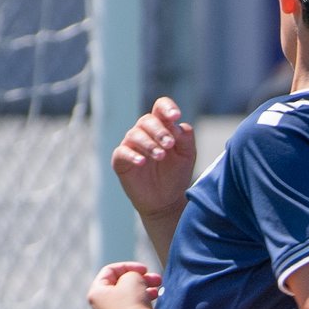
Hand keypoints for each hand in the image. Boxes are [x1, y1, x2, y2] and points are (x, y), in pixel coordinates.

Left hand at [86, 262, 161, 308]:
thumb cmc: (133, 303)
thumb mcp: (133, 278)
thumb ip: (131, 274)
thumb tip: (132, 283)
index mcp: (96, 294)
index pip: (110, 272)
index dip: (128, 266)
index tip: (145, 269)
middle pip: (119, 287)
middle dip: (140, 280)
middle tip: (157, 280)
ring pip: (127, 301)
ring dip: (143, 292)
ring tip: (157, 292)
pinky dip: (142, 307)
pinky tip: (154, 306)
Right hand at [112, 98, 195, 223]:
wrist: (166, 201)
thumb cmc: (176, 174)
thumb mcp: (187, 155)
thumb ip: (186, 138)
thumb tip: (177, 125)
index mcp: (162, 126)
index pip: (160, 107)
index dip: (167, 107)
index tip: (175, 116)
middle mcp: (145, 132)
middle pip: (147, 120)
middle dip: (159, 131)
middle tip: (169, 144)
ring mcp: (131, 145)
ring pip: (134, 134)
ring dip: (149, 144)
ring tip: (161, 156)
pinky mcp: (120, 160)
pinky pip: (122, 152)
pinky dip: (132, 155)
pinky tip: (142, 162)